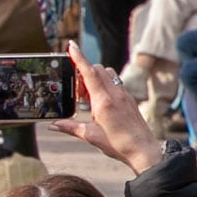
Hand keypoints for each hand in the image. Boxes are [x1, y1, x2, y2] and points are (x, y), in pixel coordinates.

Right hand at [57, 40, 165, 172]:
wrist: (143, 150)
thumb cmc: (118, 144)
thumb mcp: (90, 136)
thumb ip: (70, 127)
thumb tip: (53, 125)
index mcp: (103, 101)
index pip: (89, 72)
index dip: (79, 57)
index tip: (71, 46)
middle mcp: (115, 94)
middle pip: (97, 69)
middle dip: (83, 71)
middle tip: (76, 89)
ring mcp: (124, 95)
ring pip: (108, 74)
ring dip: (95, 77)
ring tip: (87, 96)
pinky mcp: (129, 99)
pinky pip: (115, 83)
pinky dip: (104, 85)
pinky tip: (100, 102)